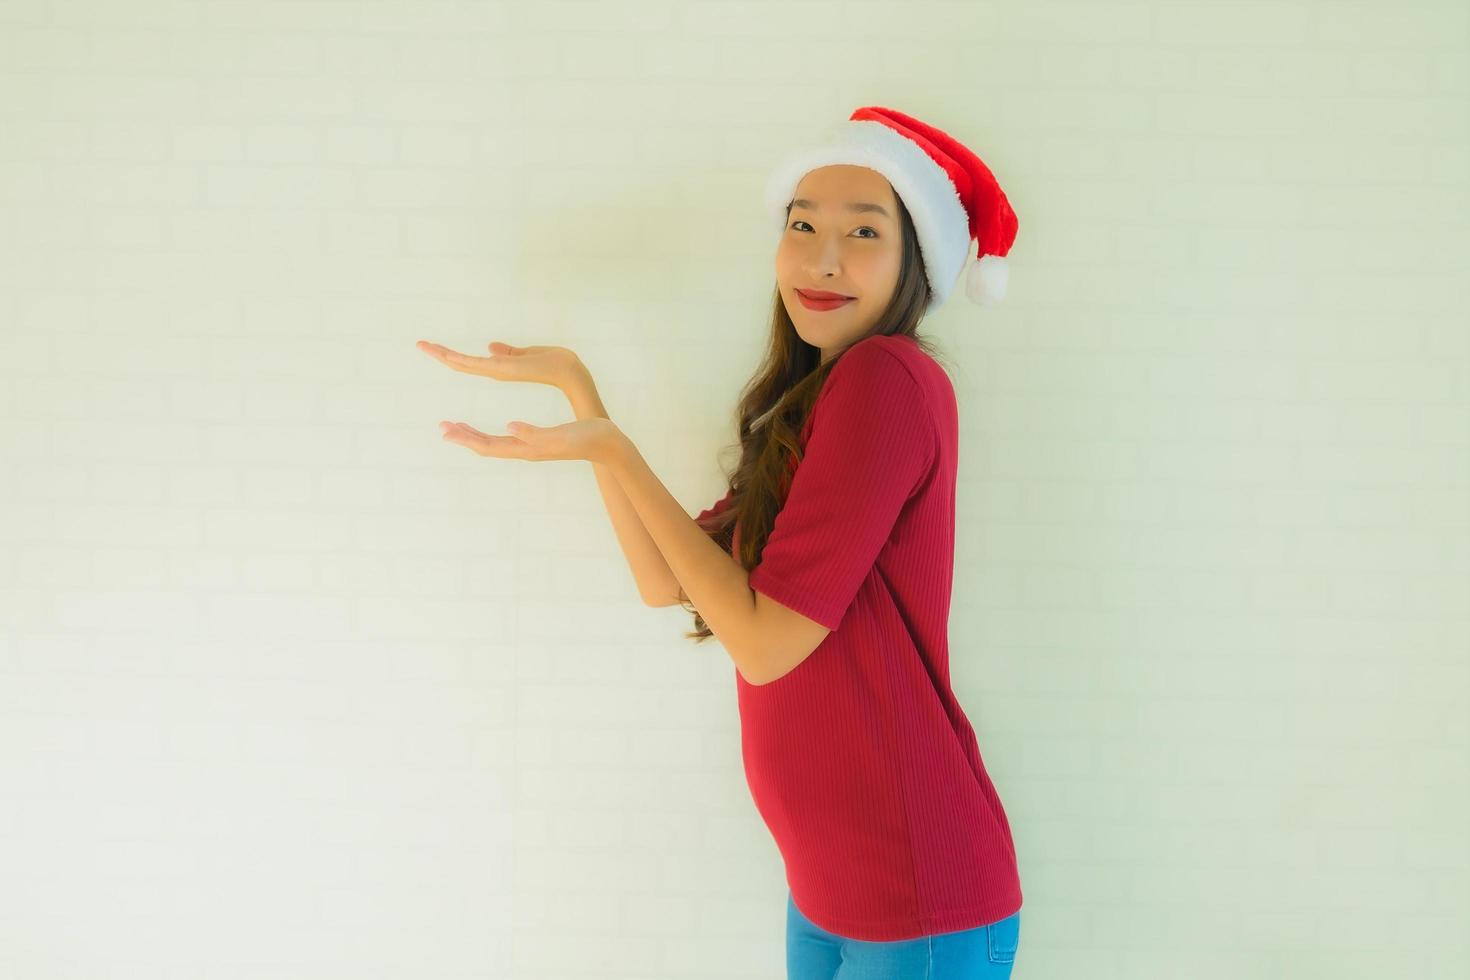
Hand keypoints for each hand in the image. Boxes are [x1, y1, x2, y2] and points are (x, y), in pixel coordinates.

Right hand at [415, 339, 585, 390]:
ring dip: (444, 354)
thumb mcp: (531, 354)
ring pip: (464, 363)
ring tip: (423, 345)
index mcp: (502, 367)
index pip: (472, 361)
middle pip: (462, 363)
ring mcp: (499, 371)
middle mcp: (497, 371)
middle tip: (419, 344)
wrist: (571, 372)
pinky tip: (447, 355)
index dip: (452, 355)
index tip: (435, 347)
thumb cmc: (557, 362)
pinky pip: (476, 364)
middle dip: (441, 353)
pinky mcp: (504, 370)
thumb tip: (491, 346)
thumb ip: (511, 352)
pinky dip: (460, 359)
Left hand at [437, 416, 622, 465]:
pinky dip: (494, 433)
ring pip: (497, 443)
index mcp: (527, 448)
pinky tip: (496, 428)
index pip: (488, 446)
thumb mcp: (559, 435)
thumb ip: (534, 433)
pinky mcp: (539, 442)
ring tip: (458, 427)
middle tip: (442, 427)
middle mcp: (526, 450)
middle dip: (463, 437)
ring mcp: (532, 448)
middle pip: (487, 447)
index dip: (465, 439)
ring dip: (475, 436)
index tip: (445, 430)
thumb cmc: (587, 438)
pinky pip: (509, 440)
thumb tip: (509, 427)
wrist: (608, 444)